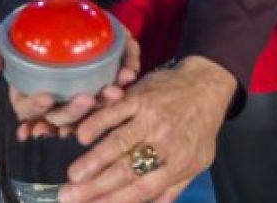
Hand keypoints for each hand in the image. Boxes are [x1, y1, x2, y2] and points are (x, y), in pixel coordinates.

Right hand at [0, 25, 140, 139]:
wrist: (44, 19)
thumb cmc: (20, 32)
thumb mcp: (0, 36)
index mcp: (28, 96)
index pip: (29, 109)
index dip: (35, 108)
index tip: (46, 97)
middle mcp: (54, 101)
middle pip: (63, 115)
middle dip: (77, 112)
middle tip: (89, 98)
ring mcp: (76, 93)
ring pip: (92, 107)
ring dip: (105, 103)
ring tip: (116, 92)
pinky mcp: (98, 78)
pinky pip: (113, 81)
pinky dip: (122, 76)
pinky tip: (129, 73)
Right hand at [58, 56, 236, 202]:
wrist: (207, 85)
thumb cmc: (199, 126)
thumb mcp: (197, 163)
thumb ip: (172, 188)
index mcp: (178, 164)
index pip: (142, 190)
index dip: (114, 201)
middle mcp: (165, 143)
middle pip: (126, 170)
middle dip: (95, 188)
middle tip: (69, 197)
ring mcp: (152, 118)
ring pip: (119, 143)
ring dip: (93, 161)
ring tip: (72, 176)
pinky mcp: (141, 96)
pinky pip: (116, 111)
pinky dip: (97, 123)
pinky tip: (81, 135)